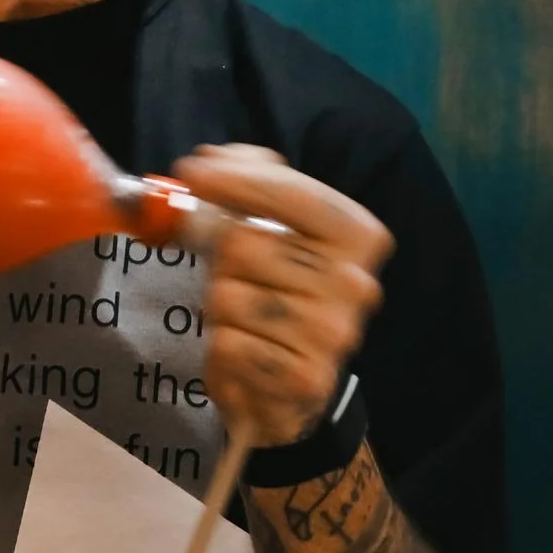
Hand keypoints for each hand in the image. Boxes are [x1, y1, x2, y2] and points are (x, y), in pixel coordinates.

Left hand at [174, 144, 388, 447]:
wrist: (291, 394)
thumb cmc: (279, 299)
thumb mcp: (274, 232)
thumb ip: (250, 185)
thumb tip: (210, 159)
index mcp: (359, 236)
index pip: (292, 193)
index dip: (237, 180)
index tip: (193, 170)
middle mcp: (355, 282)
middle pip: (246, 243)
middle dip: (222, 255)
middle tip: (230, 272)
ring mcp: (333, 334)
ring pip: (228, 295)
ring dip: (220, 307)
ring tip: (244, 319)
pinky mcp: (304, 378)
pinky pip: (228, 343)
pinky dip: (224, 347)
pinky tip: (246, 352)